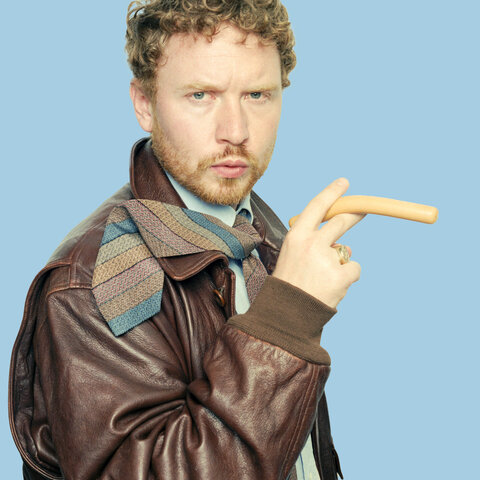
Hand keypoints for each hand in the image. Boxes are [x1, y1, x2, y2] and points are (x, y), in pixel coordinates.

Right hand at [273, 178, 363, 307]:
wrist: (286, 314)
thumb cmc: (289, 284)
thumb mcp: (292, 256)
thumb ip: (313, 244)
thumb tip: (345, 245)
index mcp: (296, 236)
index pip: (317, 206)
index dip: (331, 193)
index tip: (344, 183)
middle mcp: (312, 243)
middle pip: (340, 221)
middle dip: (354, 214)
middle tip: (362, 212)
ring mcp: (327, 259)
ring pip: (347, 252)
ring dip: (341, 262)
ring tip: (322, 280)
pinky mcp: (340, 275)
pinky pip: (354, 269)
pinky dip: (347, 278)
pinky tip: (331, 288)